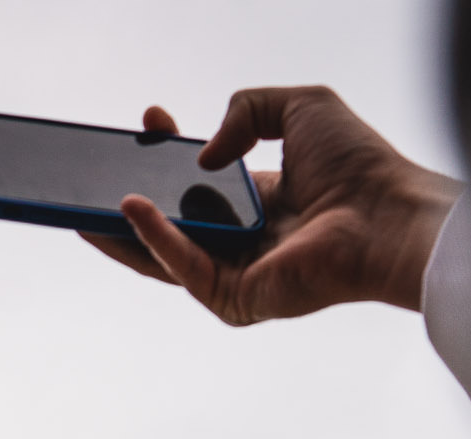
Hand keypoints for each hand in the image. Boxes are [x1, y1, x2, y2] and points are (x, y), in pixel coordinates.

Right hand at [83, 85, 461, 324]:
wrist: (386, 213)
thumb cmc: (359, 165)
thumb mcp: (298, 107)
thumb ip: (247, 109)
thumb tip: (204, 154)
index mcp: (261, 202)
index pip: (199, 183)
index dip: (170, 154)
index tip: (151, 123)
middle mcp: (246, 242)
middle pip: (171, 226)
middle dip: (130, 200)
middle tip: (93, 177)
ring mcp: (238, 274)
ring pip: (164, 255)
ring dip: (123, 231)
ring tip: (85, 205)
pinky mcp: (235, 298)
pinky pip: (183, 267)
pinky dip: (154, 240)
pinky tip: (131, 209)